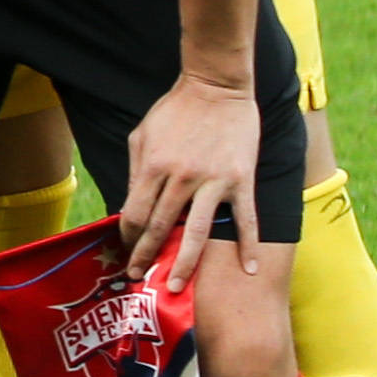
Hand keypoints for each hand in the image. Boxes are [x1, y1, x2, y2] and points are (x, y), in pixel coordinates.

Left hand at [118, 71, 264, 287]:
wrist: (217, 88)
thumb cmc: (174, 111)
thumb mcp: (143, 135)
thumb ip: (136, 171)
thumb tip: (129, 206)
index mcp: (153, 167)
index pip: (134, 214)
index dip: (129, 236)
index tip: (127, 249)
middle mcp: (181, 178)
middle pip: (160, 228)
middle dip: (146, 257)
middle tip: (138, 279)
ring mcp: (214, 181)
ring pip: (197, 232)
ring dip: (185, 264)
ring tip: (175, 287)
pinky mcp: (242, 181)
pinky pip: (246, 220)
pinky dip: (248, 246)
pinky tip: (249, 270)